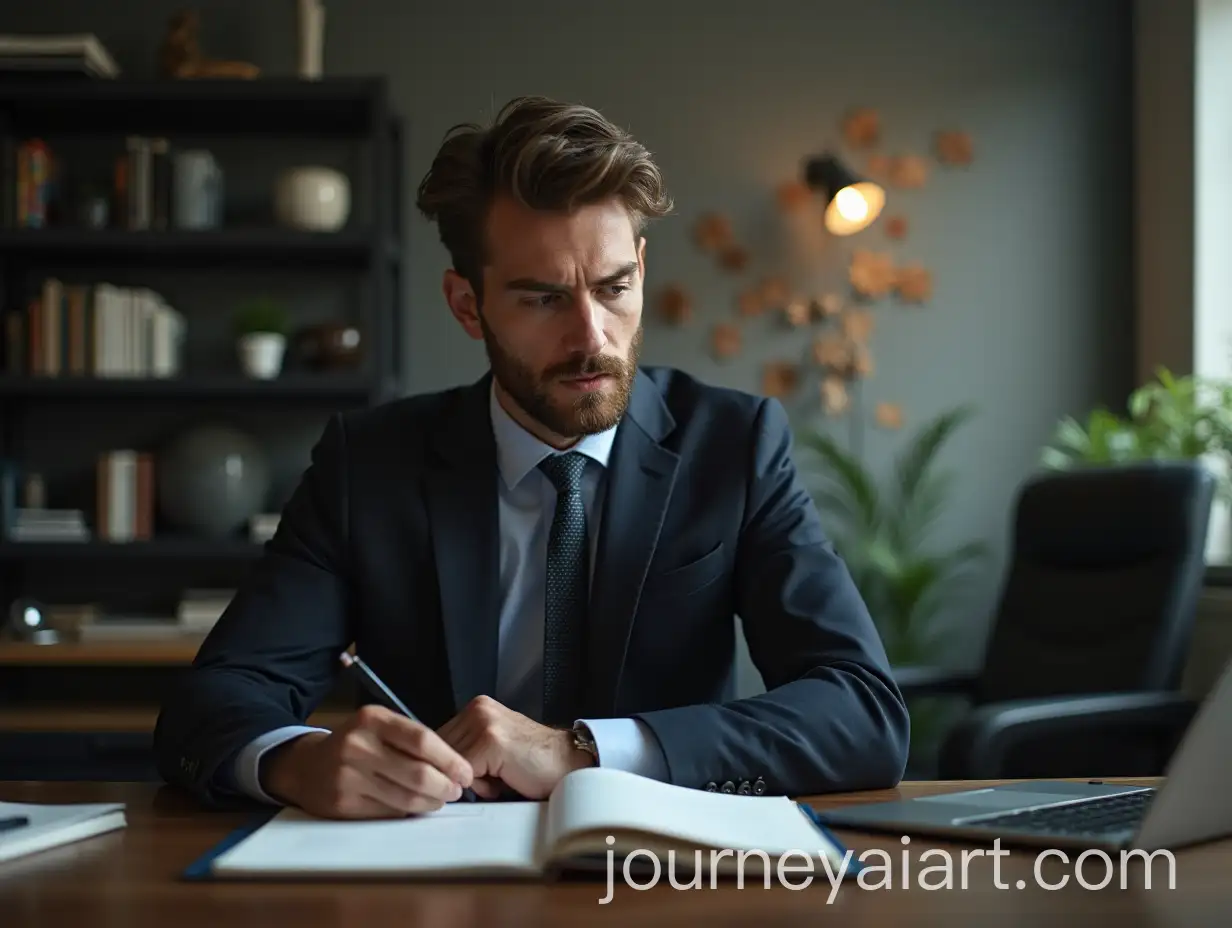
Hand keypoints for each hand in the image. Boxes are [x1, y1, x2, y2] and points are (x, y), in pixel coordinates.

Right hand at [260, 704, 474, 818]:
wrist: (306, 766)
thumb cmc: (356, 744)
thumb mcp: (379, 727)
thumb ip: (411, 739)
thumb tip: (455, 766)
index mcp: (372, 719)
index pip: (422, 739)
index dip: (450, 759)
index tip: (466, 772)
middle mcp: (358, 745)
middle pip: (418, 772)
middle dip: (445, 786)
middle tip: (456, 791)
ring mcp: (348, 776)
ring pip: (405, 798)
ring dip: (430, 803)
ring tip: (439, 800)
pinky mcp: (342, 804)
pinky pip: (388, 813)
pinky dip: (408, 813)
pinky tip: (415, 808)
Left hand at [436, 696, 594, 799]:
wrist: (570, 763)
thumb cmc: (535, 764)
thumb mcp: (492, 751)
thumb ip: (465, 753)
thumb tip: (432, 773)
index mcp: (476, 709)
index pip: (435, 742)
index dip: (444, 767)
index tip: (459, 780)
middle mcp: (477, 709)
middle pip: (438, 752)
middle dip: (457, 774)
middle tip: (488, 781)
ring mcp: (484, 722)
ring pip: (450, 764)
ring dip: (470, 781)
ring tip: (498, 779)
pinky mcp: (491, 740)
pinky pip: (464, 773)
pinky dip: (480, 786)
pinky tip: (504, 780)